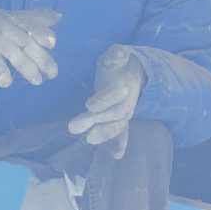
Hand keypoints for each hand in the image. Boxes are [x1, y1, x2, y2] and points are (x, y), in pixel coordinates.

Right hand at [0, 0, 59, 86]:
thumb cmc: (4, 22)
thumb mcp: (20, 17)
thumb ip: (40, 19)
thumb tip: (59, 16)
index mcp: (20, 21)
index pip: (34, 26)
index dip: (42, 34)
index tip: (51, 43)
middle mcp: (11, 29)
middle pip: (28, 44)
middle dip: (42, 59)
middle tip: (53, 74)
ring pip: (15, 56)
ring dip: (28, 69)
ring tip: (37, 81)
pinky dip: (0, 73)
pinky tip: (7, 82)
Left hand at [68, 44, 145, 158]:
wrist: (136, 73)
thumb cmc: (120, 64)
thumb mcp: (117, 55)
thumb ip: (117, 54)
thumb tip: (120, 53)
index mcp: (123, 85)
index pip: (114, 94)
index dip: (103, 99)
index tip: (89, 105)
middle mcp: (126, 103)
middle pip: (111, 114)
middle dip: (94, 121)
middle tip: (74, 127)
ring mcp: (125, 113)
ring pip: (116, 126)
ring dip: (104, 134)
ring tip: (90, 139)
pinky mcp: (122, 120)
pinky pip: (123, 134)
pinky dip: (121, 144)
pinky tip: (115, 155)